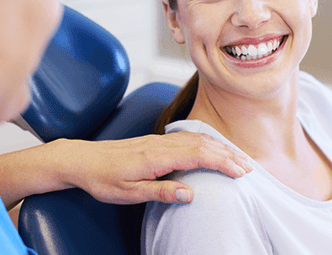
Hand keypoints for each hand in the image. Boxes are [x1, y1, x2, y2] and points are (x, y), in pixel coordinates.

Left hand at [61, 132, 252, 203]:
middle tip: (249, 167)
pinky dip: (206, 141)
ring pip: (196, 138)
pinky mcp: (155, 141)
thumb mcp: (128, 192)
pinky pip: (187, 137)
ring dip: (219, 146)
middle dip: (228, 154)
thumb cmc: (103, 178)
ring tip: (237, 158)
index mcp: (156, 157)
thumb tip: (190, 193)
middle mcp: (160, 144)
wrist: (82, 159)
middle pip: (202, 143)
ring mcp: (158, 140)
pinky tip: (212, 147)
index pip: (198, 155)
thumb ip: (160, 192)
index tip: (241, 172)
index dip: (222, 162)